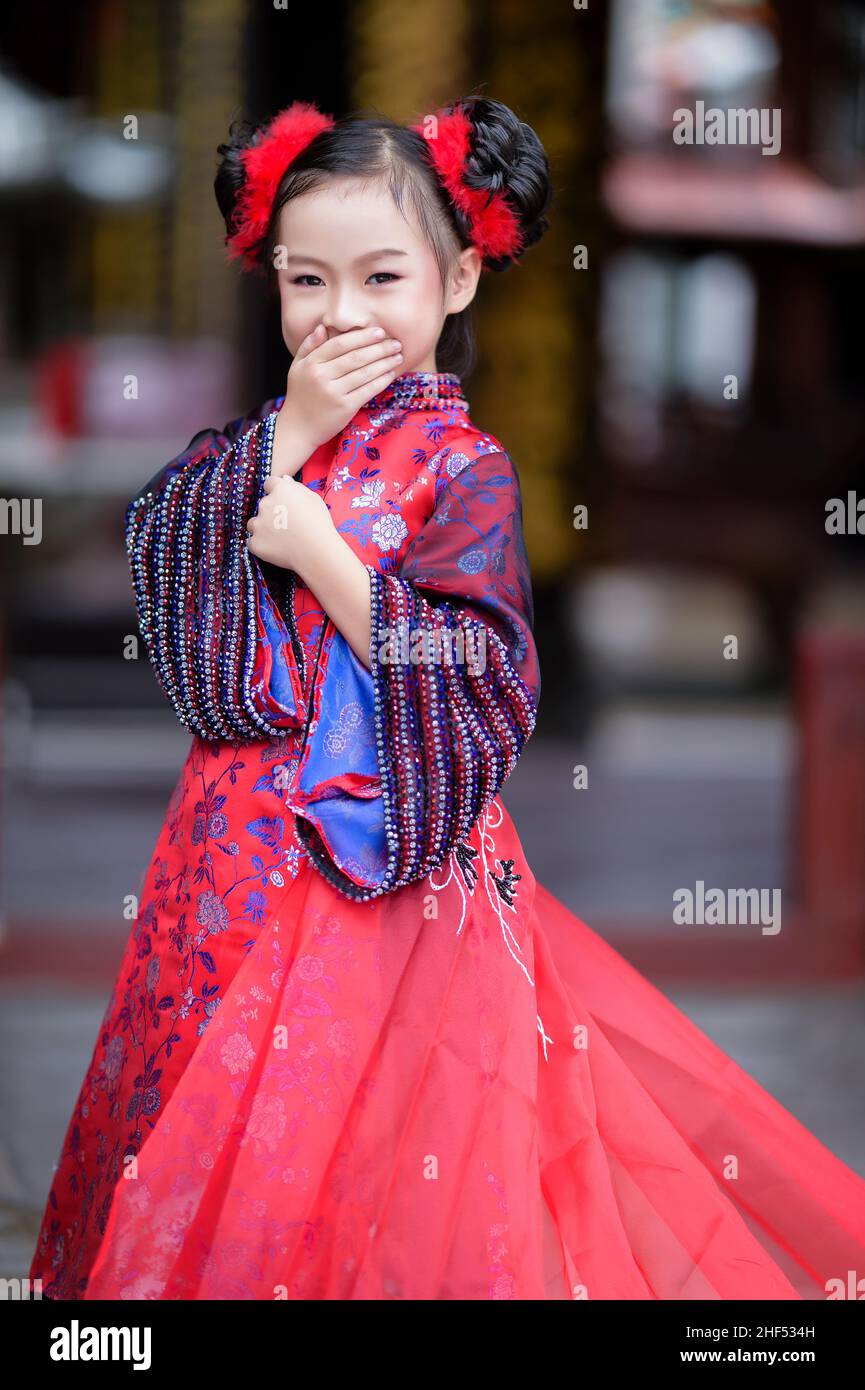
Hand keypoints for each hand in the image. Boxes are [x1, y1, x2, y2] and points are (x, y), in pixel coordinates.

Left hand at [246, 472, 331, 573]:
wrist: (317, 551)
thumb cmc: (319, 524)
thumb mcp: (313, 499)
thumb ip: (296, 487)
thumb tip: (284, 479)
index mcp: (280, 489)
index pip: (270, 483)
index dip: (277, 492)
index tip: (285, 503)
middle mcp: (265, 503)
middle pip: (263, 505)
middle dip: (272, 512)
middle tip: (288, 525)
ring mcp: (258, 524)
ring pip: (254, 523)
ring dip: (263, 528)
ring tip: (281, 538)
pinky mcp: (255, 542)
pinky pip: (253, 542)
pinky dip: (262, 545)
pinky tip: (277, 548)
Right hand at [279, 323, 404, 453]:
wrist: (298, 429)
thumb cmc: (300, 395)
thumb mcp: (297, 367)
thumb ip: (309, 345)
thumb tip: (323, 326)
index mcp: (311, 363)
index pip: (340, 344)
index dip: (361, 336)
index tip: (379, 332)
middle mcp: (321, 376)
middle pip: (355, 357)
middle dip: (379, 348)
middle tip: (396, 343)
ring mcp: (334, 393)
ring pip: (364, 373)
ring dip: (384, 363)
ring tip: (398, 356)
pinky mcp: (344, 408)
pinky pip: (367, 390)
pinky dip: (381, 381)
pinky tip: (390, 374)